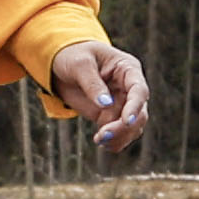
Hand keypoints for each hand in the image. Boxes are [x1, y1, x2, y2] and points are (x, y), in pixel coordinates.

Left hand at [50, 40, 152, 155]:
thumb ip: (92, 83)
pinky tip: (101, 142)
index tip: (127, 121)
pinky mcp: (110, 115)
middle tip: (103, 136)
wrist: (59, 64)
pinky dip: (114, 141)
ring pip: (132, 127)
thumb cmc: (72, 55)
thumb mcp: (79, 64)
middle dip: (124, 127)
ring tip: (99, 140)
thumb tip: (105, 104)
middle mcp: (129, 88)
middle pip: (139, 113)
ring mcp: (121, 103)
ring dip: (119, 137)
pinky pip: (119, 133)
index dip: (135, 107)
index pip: (139, 90)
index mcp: (128, 69)